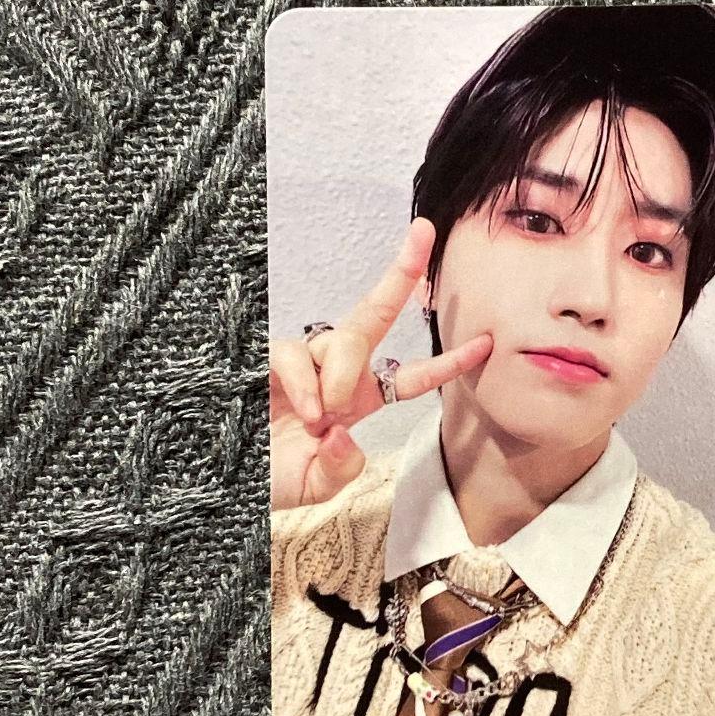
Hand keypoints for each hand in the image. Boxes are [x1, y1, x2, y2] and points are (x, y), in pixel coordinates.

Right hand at [268, 217, 492, 510]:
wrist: (228, 485)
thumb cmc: (277, 481)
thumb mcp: (319, 485)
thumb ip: (343, 468)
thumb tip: (345, 433)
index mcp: (362, 399)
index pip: (413, 376)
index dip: (449, 361)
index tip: (486, 343)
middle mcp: (337, 373)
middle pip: (375, 313)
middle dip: (402, 271)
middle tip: (424, 230)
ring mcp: (304, 363)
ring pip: (343, 340)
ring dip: (341, 376)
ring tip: (322, 417)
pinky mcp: (269, 361)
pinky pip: (296, 354)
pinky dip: (305, 381)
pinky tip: (306, 410)